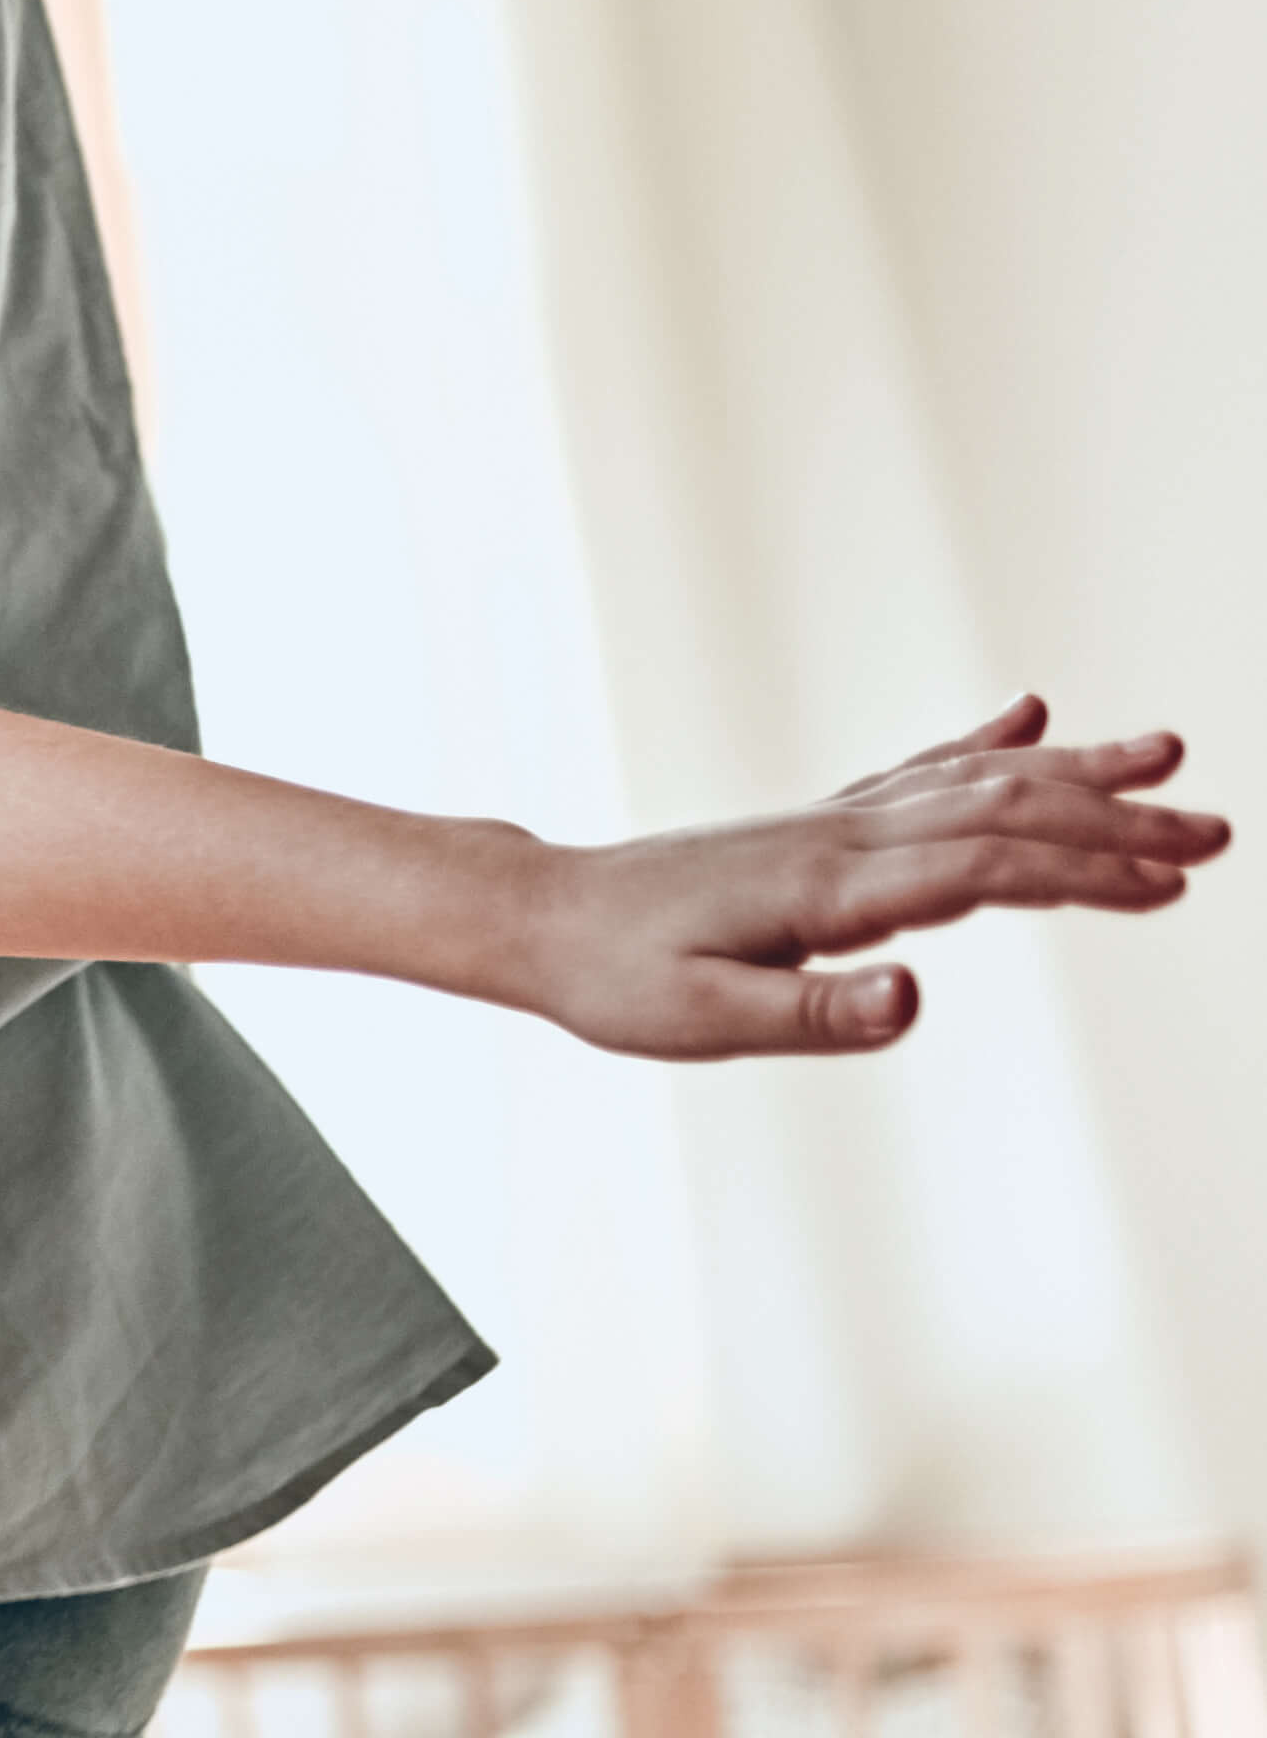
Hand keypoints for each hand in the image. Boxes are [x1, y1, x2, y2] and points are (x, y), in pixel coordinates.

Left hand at [508, 703, 1211, 1058]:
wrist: (539, 918)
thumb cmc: (614, 980)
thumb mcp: (705, 1021)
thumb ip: (815, 1012)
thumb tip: (916, 1000)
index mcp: (828, 888)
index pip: (983, 869)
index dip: (1080, 875)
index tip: (1168, 885)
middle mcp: (840, 837)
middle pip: (1002, 814)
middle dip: (1114, 824)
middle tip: (1217, 836)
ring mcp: (830, 822)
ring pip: (974, 781)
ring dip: (1076, 776)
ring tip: (1169, 757)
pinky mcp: (816, 825)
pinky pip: (917, 772)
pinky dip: (984, 744)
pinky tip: (1034, 716)